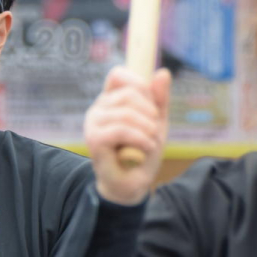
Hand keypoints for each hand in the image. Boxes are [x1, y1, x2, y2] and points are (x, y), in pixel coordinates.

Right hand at [83, 65, 170, 205]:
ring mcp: (93, 124)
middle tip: (154, 132)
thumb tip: (163, 72)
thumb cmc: (142, 153)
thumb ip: (159, 99)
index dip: (139, 85)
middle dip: (150, 113)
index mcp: (110, 100)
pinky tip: (145, 148)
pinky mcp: (94, 139)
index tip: (152, 107)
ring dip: (147, 129)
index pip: (118, 75)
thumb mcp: (156, 122)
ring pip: (126, 113)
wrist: (132, 184)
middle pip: (129, 93)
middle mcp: (98, 108)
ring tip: (151, 143)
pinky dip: (140, 139)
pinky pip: (120, 129)